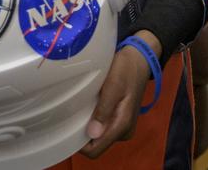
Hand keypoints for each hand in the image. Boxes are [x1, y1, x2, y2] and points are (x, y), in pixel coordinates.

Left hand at [81, 32, 158, 157]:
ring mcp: (123, 127)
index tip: (68, 128)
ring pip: (99, 135)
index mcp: (122, 125)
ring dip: (89, 124)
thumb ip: (104, 110)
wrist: (139, 59)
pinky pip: (104, 127)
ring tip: (82, 106)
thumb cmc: (126, 69)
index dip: (80, 144)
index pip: (96, 149)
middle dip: (83, 132)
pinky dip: (95, 119)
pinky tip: (90, 105)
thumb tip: (92, 134)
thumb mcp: (113, 85)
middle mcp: (124, 131)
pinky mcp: (121, 120)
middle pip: (97, 144)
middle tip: (73, 113)